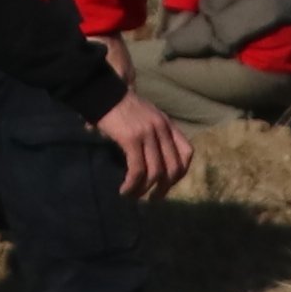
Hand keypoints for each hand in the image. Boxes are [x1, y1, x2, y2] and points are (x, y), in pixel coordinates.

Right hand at [91, 70, 194, 201]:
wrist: (104, 93)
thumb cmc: (120, 107)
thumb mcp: (146, 117)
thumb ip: (153, 133)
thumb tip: (153, 161)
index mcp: (167, 124)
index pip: (186, 152)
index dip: (180, 173)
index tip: (167, 183)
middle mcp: (161, 129)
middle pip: (173, 168)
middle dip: (164, 188)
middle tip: (153, 198)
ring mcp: (148, 134)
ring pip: (156, 173)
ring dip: (145, 190)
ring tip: (133, 196)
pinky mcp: (132, 139)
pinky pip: (138, 170)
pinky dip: (132, 185)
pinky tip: (124, 190)